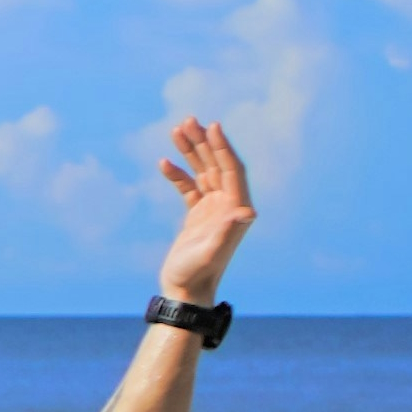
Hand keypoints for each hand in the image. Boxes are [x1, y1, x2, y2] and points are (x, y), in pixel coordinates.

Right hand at [156, 120, 255, 305]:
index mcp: (236, 209)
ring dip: (190, 151)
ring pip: (202, 171)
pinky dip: (177, 174)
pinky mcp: (197, 215)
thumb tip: (248, 213)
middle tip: (188, 120)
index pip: (232, 170)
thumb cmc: (197, 274)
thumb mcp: (211, 252)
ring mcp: (212, 209)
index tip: (213, 126)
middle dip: (204, 142)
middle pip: (217, 165)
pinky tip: (164, 162)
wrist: (185, 291)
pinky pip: (188, 187)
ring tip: (176, 130)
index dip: (223, 147)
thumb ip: (227, 231)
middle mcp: (228, 206)